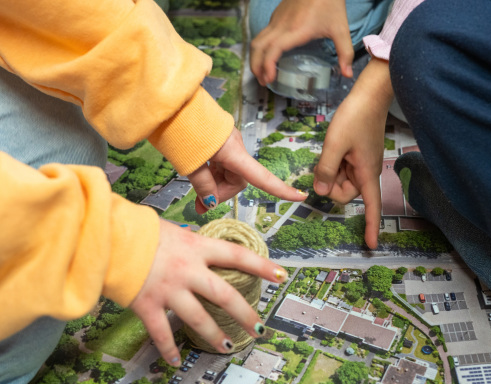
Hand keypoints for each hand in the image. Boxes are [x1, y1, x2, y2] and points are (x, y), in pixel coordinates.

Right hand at [130, 220, 289, 364]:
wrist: (108, 236)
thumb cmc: (141, 230)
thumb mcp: (176, 230)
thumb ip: (193, 243)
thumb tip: (206, 249)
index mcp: (197, 247)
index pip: (237, 256)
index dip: (261, 266)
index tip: (281, 275)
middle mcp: (188, 270)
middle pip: (225, 295)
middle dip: (246, 313)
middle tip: (260, 326)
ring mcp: (169, 289)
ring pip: (199, 318)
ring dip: (215, 335)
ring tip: (227, 347)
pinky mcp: (148, 305)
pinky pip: (161, 332)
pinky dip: (168, 348)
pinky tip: (175, 360)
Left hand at [188, 128, 306, 212]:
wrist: (170, 103)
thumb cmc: (180, 131)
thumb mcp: (190, 164)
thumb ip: (203, 185)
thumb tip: (210, 204)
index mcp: (233, 152)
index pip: (262, 177)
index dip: (281, 189)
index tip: (299, 197)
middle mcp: (235, 147)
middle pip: (239, 179)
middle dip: (222, 194)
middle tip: (200, 205)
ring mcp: (227, 143)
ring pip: (229, 173)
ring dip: (215, 186)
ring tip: (195, 197)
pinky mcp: (219, 140)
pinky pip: (221, 163)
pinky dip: (212, 174)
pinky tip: (197, 178)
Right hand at [250, 0, 353, 85]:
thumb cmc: (329, 1)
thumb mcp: (340, 28)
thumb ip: (345, 53)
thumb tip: (348, 74)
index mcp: (295, 31)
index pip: (273, 50)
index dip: (267, 66)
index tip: (270, 79)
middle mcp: (281, 26)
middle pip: (258, 48)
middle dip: (256, 67)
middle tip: (264, 82)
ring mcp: (276, 20)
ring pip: (256, 41)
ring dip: (255, 58)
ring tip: (262, 73)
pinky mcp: (276, 17)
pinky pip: (262, 35)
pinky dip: (260, 49)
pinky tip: (268, 56)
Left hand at [313, 59, 394, 248]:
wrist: (369, 95)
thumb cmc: (355, 117)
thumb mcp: (335, 144)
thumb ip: (326, 170)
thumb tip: (321, 193)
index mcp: (367, 174)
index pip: (372, 206)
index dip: (371, 226)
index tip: (370, 245)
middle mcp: (366, 172)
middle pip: (345, 193)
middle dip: (332, 184)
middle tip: (327, 161)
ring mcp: (361, 164)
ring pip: (340, 180)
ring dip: (331, 171)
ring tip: (333, 148)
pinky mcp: (356, 156)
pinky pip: (341, 168)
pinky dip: (334, 163)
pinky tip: (334, 147)